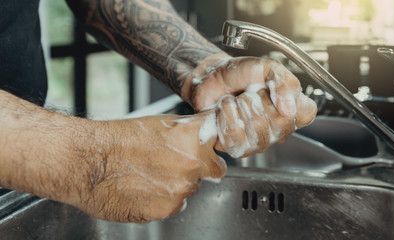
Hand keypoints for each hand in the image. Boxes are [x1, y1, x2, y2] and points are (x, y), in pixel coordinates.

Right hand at [75, 114, 224, 222]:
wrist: (87, 160)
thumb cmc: (119, 138)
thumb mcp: (163, 122)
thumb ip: (192, 131)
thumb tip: (210, 131)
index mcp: (194, 137)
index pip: (224, 141)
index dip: (217, 145)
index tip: (214, 147)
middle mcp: (193, 163)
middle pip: (214, 169)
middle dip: (200, 167)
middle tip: (175, 162)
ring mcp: (181, 188)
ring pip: (192, 189)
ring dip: (179, 184)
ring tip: (151, 174)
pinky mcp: (167, 209)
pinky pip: (176, 205)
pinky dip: (164, 200)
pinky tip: (145, 188)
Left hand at [180, 54, 316, 156]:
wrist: (212, 77)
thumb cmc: (242, 74)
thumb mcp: (267, 67)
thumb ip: (284, 82)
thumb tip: (289, 110)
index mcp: (293, 109)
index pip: (305, 113)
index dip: (285, 97)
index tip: (269, 86)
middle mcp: (279, 130)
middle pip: (280, 123)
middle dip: (259, 99)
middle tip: (249, 92)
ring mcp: (260, 142)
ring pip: (258, 130)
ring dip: (240, 106)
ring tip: (236, 99)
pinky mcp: (238, 149)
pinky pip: (236, 138)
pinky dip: (226, 116)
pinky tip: (225, 109)